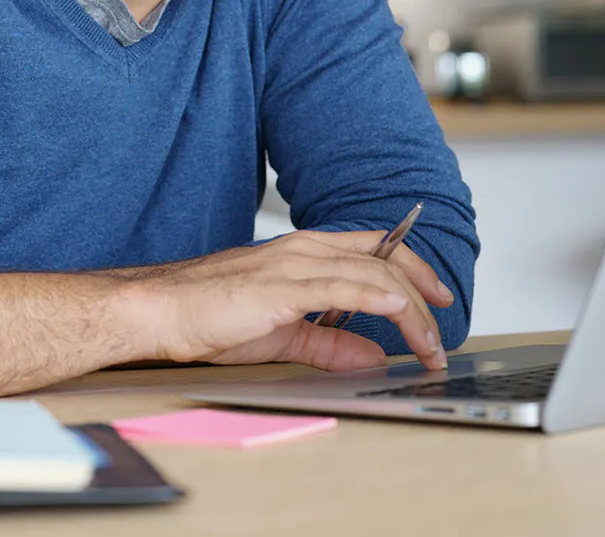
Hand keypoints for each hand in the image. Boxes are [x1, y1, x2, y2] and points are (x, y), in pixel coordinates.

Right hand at [128, 230, 453, 371]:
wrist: (161, 311)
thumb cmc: (207, 315)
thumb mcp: (282, 336)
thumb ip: (328, 342)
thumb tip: (370, 354)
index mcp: (302, 254)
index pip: (373, 250)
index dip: (411, 269)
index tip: (436, 299)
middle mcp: (302, 249)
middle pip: (382, 257)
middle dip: (423, 291)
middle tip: (443, 329)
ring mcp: (291, 263)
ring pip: (370, 272)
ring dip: (410, 309)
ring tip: (429, 344)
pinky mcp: (279, 285)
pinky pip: (339, 285)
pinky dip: (375, 295)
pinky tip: (399, 311)